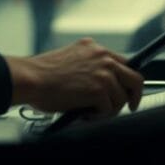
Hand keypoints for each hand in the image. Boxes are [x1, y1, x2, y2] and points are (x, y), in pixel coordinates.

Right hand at [6, 38, 143, 120]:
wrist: (30, 78)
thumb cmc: (42, 74)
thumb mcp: (70, 59)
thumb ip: (89, 65)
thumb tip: (102, 84)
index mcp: (94, 47)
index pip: (124, 62)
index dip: (127, 80)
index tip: (127, 90)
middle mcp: (102, 57)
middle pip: (135, 78)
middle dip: (133, 95)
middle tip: (129, 106)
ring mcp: (102, 73)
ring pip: (121, 98)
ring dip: (109, 109)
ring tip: (93, 112)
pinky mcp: (98, 90)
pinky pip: (108, 109)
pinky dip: (98, 116)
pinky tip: (85, 114)